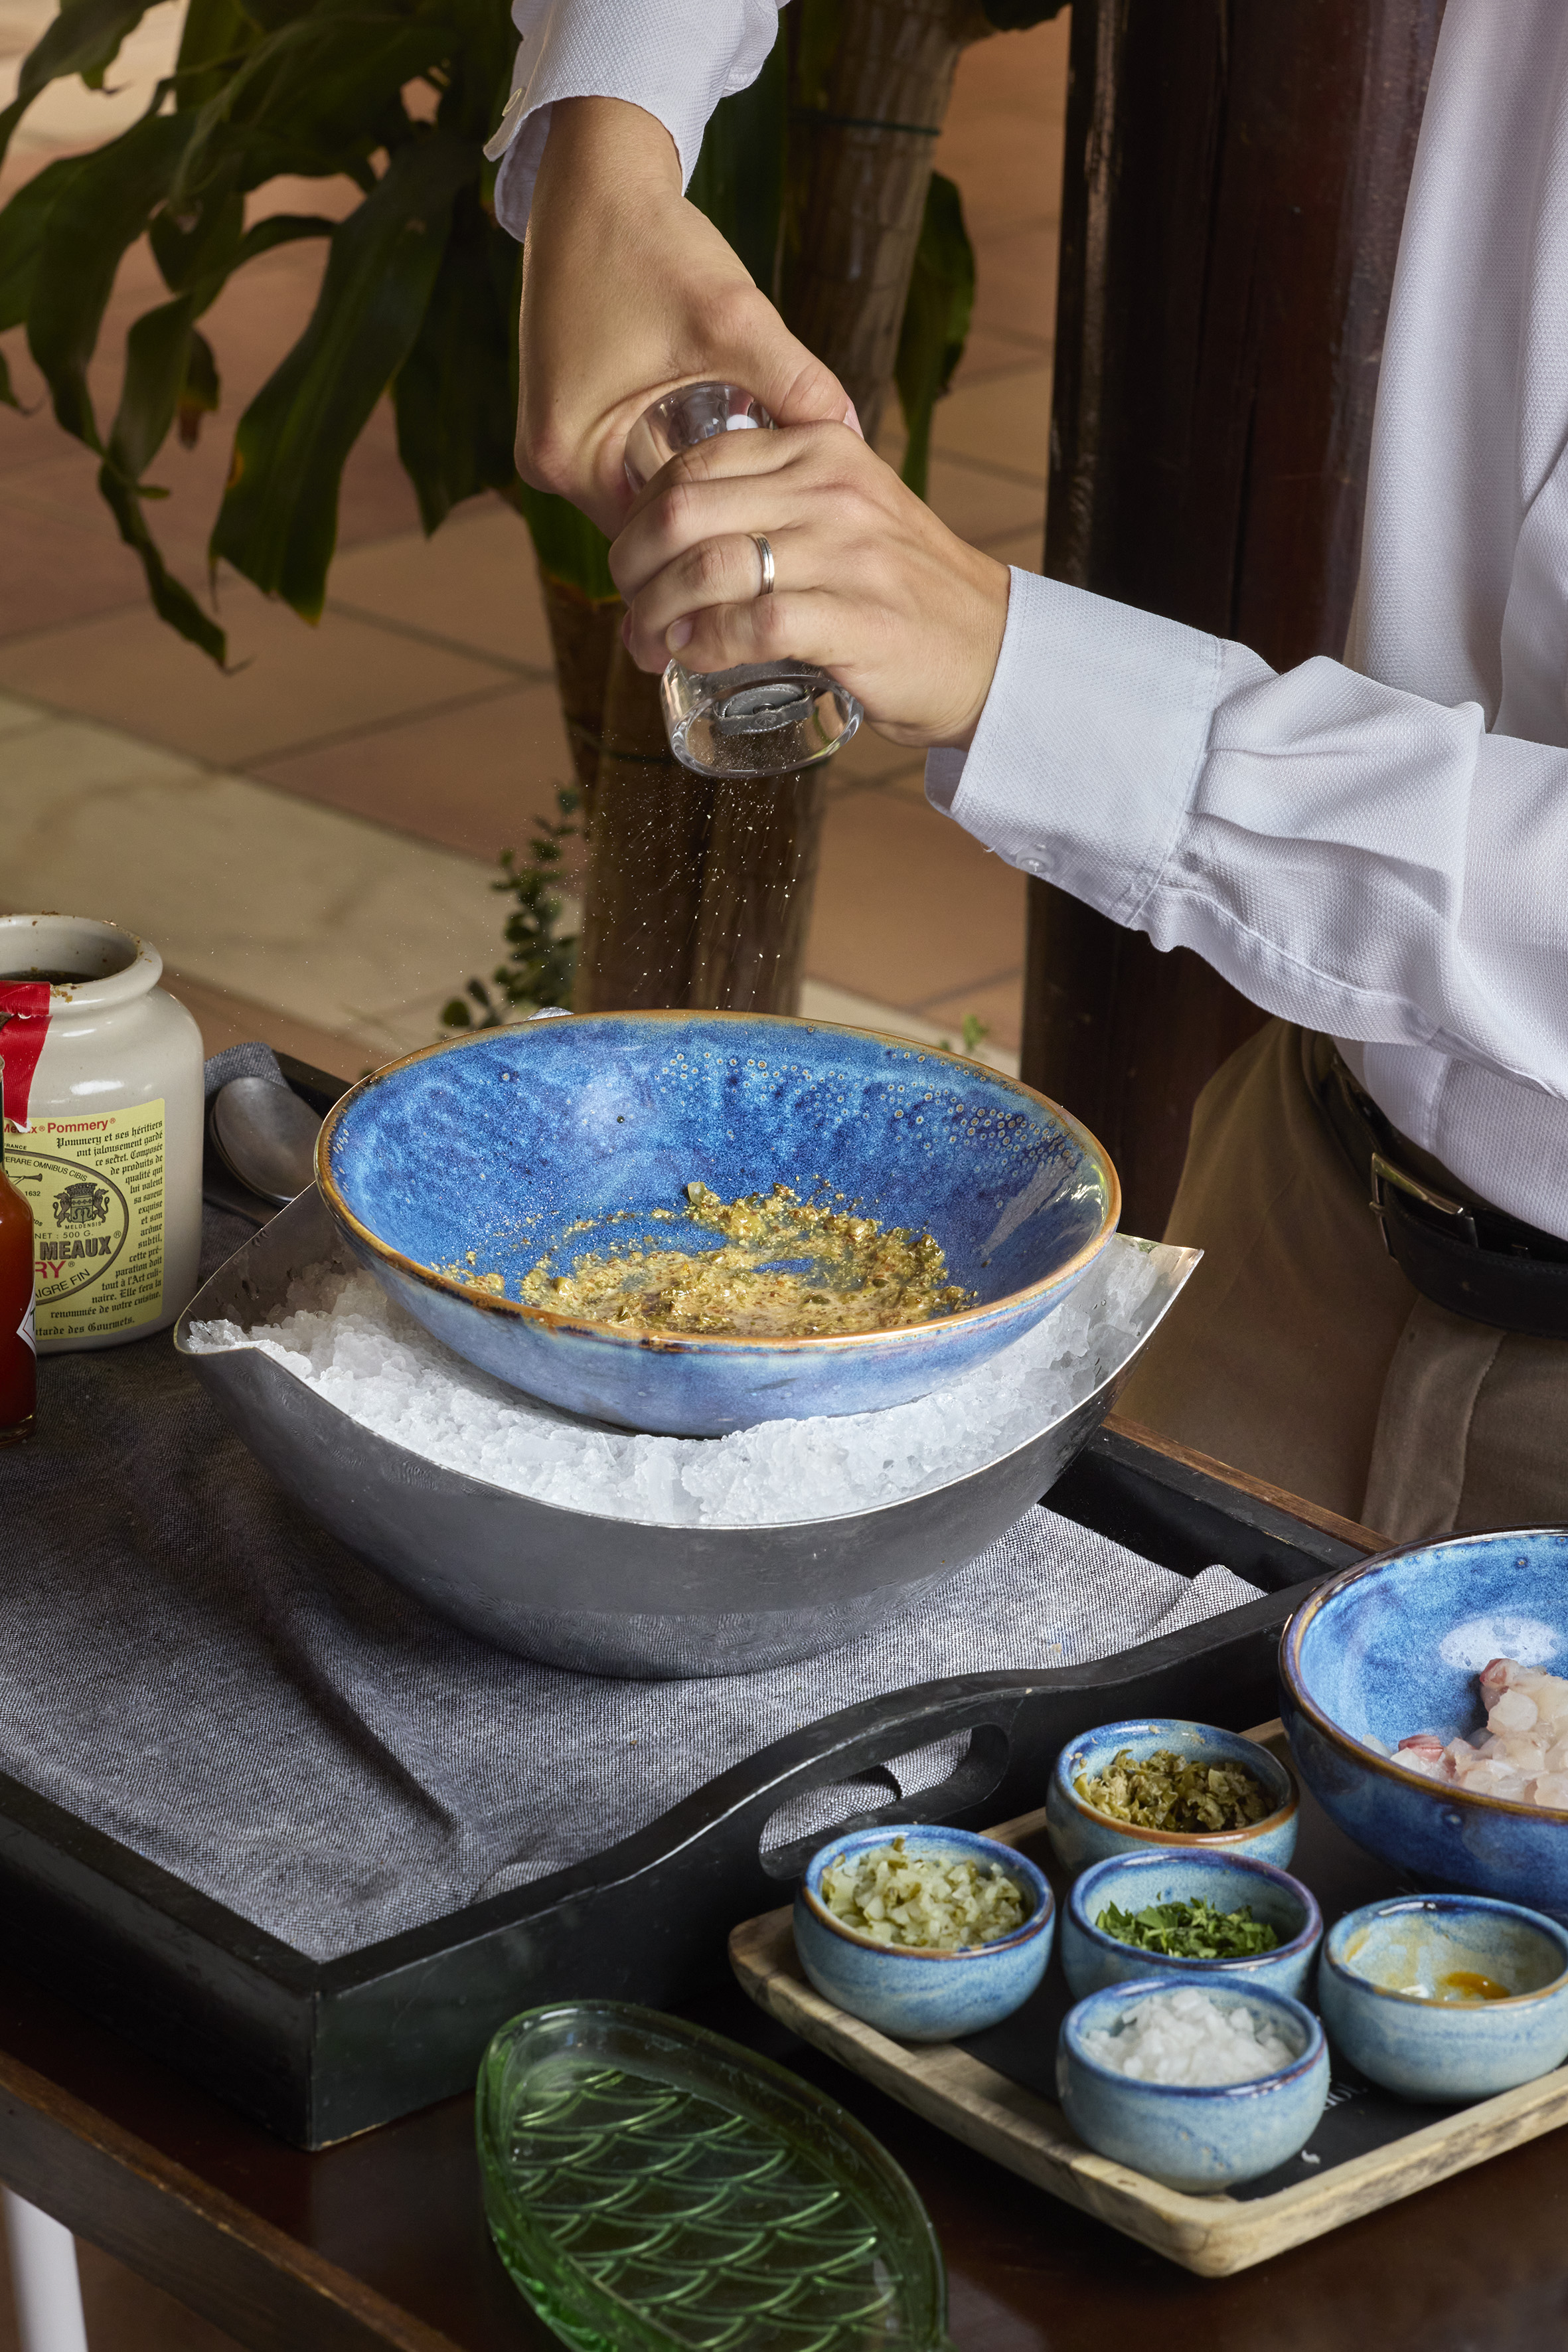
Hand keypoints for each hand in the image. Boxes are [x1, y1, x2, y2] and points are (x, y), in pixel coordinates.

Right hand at [516, 99, 852, 536]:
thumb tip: (855, 438)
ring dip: (690, 490)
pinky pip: (624, 462)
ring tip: (757, 486)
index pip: (655, 539)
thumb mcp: (733, 319)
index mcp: (565, 457)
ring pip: (638, 493)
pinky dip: (668, 459)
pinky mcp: (563, 415)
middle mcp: (544, 463)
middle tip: (779, 517)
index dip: (717, 540)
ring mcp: (549, 442)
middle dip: (708, 518)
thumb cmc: (651, 242)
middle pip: (645, 524)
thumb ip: (796, 382)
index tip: (775, 536)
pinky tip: (719, 449)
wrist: (595, 176)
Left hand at [610, 422, 1011, 749]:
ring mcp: (847, 555)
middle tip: (630, 611)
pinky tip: (693, 657)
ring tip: (649, 645)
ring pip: (709, 566)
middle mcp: (833, 491)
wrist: (990, 650)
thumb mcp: (847, 512)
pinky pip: (753, 625)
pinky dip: (707, 644)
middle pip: (686, 511)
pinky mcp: (857, 620)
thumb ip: (779, 500)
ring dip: (657, 614)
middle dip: (633, 567)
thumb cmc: (901, 591)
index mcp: (822, 450)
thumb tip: (675, 527)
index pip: (695, 462)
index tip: (633, 563)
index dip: (641, 516)